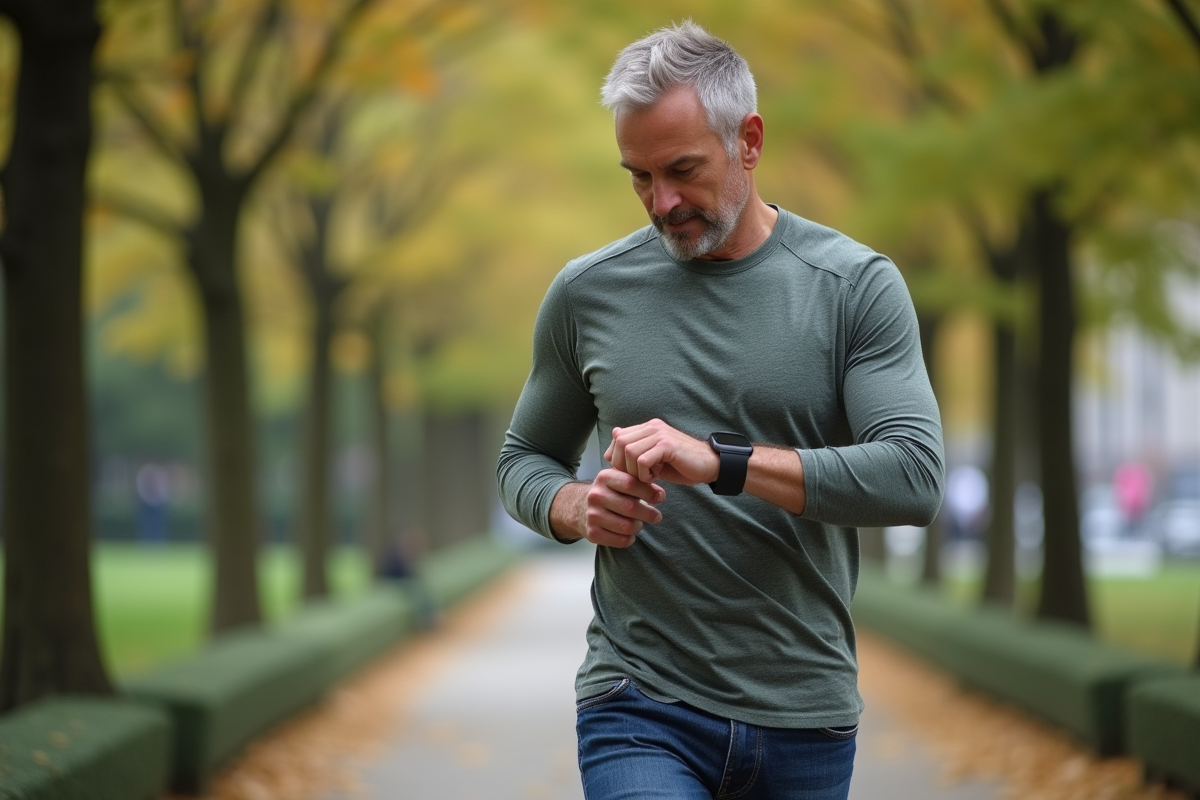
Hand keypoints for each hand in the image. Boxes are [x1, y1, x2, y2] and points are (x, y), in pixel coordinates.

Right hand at [579, 468, 665, 547]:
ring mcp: (592, 515)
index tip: (660, 497)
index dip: (649, 492)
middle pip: (630, 507)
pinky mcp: (592, 533)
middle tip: (656, 516)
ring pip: (627, 526)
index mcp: (604, 478)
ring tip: (639, 523)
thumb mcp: (619, 479)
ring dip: (638, 526)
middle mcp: (596, 496)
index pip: (631, 484)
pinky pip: (621, 540)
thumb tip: (659, 494)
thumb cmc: (609, 493)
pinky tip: (629, 534)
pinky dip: (630, 539)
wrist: (580, 507)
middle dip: (649, 513)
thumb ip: (639, 482)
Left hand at [605, 418, 719, 485]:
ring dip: (634, 470)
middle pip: (620, 442)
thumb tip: (611, 447)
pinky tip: (654, 477)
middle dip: (622, 464)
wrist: (709, 465)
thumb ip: (635, 452)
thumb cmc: (681, 465)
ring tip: (648, 477)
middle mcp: (652, 427)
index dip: (616, 456)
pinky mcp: (668, 446)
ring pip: (629, 451)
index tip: (628, 472)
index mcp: (648, 428)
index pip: (618, 437)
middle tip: (636, 477)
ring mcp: (660, 434)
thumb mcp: (654, 459)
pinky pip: (643, 460)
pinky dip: (644, 473)